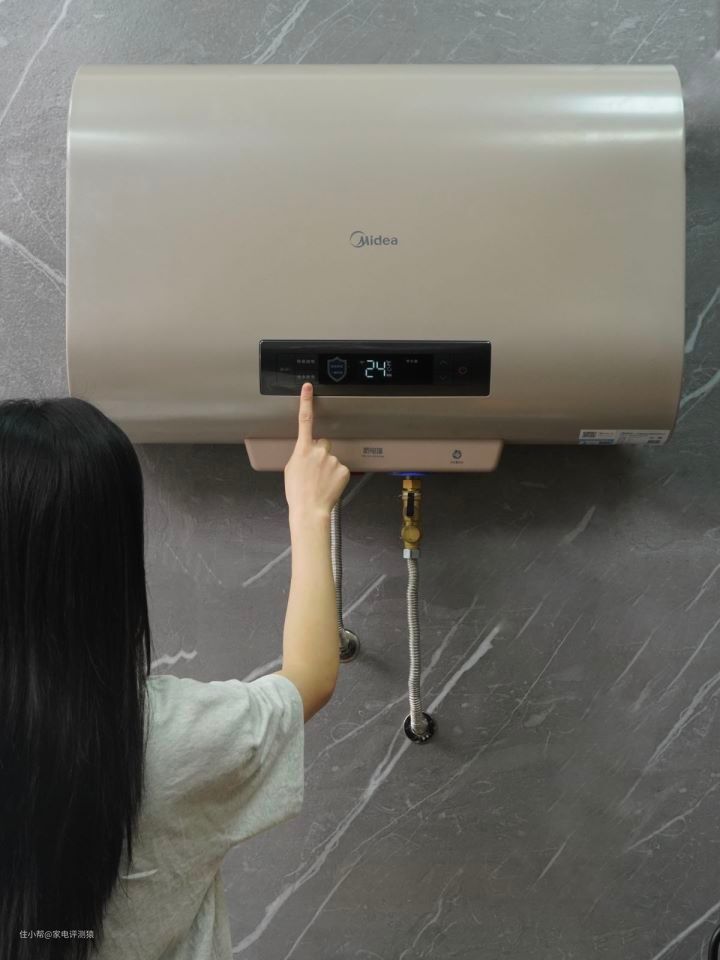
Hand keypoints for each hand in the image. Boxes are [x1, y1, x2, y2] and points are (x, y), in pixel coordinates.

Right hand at [284, 382, 349, 522]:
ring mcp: (332, 459)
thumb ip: (300, 455)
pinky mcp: (343, 469)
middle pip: (323, 443)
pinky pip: (340, 468)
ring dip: (328, 467)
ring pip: (332, 458)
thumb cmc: (297, 493)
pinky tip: (329, 485)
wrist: (310, 510)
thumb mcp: (291, 469)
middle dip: (321, 453)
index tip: (308, 388)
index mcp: (302, 449)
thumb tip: (306, 454)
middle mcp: (319, 450)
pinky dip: (336, 475)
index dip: (306, 402)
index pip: (304, 420)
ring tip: (320, 482)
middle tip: (315, 471)